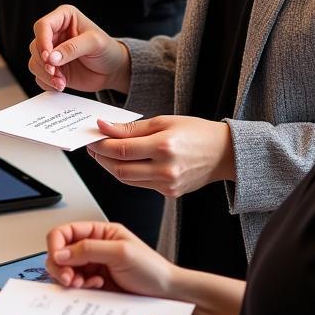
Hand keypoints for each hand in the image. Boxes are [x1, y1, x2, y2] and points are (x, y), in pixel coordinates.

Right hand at [27, 4, 129, 93]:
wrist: (112, 69)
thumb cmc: (107, 49)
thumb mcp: (95, 43)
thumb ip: (73, 48)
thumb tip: (52, 58)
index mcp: (64, 18)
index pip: (43, 26)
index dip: (42, 41)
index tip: (48, 57)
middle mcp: (54, 33)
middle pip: (36, 46)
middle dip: (44, 62)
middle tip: (56, 73)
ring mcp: (52, 51)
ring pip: (35, 62)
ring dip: (46, 75)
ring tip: (61, 82)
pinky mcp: (52, 68)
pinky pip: (39, 76)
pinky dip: (47, 83)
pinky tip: (60, 85)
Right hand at [46, 221, 175, 297]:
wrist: (167, 294)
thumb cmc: (151, 269)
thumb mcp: (121, 252)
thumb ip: (89, 249)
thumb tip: (62, 252)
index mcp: (99, 233)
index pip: (65, 232)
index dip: (56, 244)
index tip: (58, 259)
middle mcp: (93, 249)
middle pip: (61, 252)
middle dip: (60, 266)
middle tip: (68, 279)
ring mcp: (93, 268)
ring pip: (66, 271)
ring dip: (70, 279)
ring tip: (82, 285)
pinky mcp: (95, 287)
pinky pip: (77, 287)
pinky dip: (79, 290)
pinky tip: (94, 289)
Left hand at [87, 116, 235, 197]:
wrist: (223, 153)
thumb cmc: (196, 132)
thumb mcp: (163, 121)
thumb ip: (131, 128)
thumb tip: (104, 127)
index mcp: (164, 146)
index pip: (121, 150)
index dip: (101, 144)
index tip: (91, 136)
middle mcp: (165, 169)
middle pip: (120, 169)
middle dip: (101, 158)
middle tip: (93, 146)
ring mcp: (167, 185)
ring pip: (127, 180)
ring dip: (111, 167)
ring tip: (104, 154)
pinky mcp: (169, 193)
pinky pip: (140, 185)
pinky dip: (127, 174)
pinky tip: (123, 163)